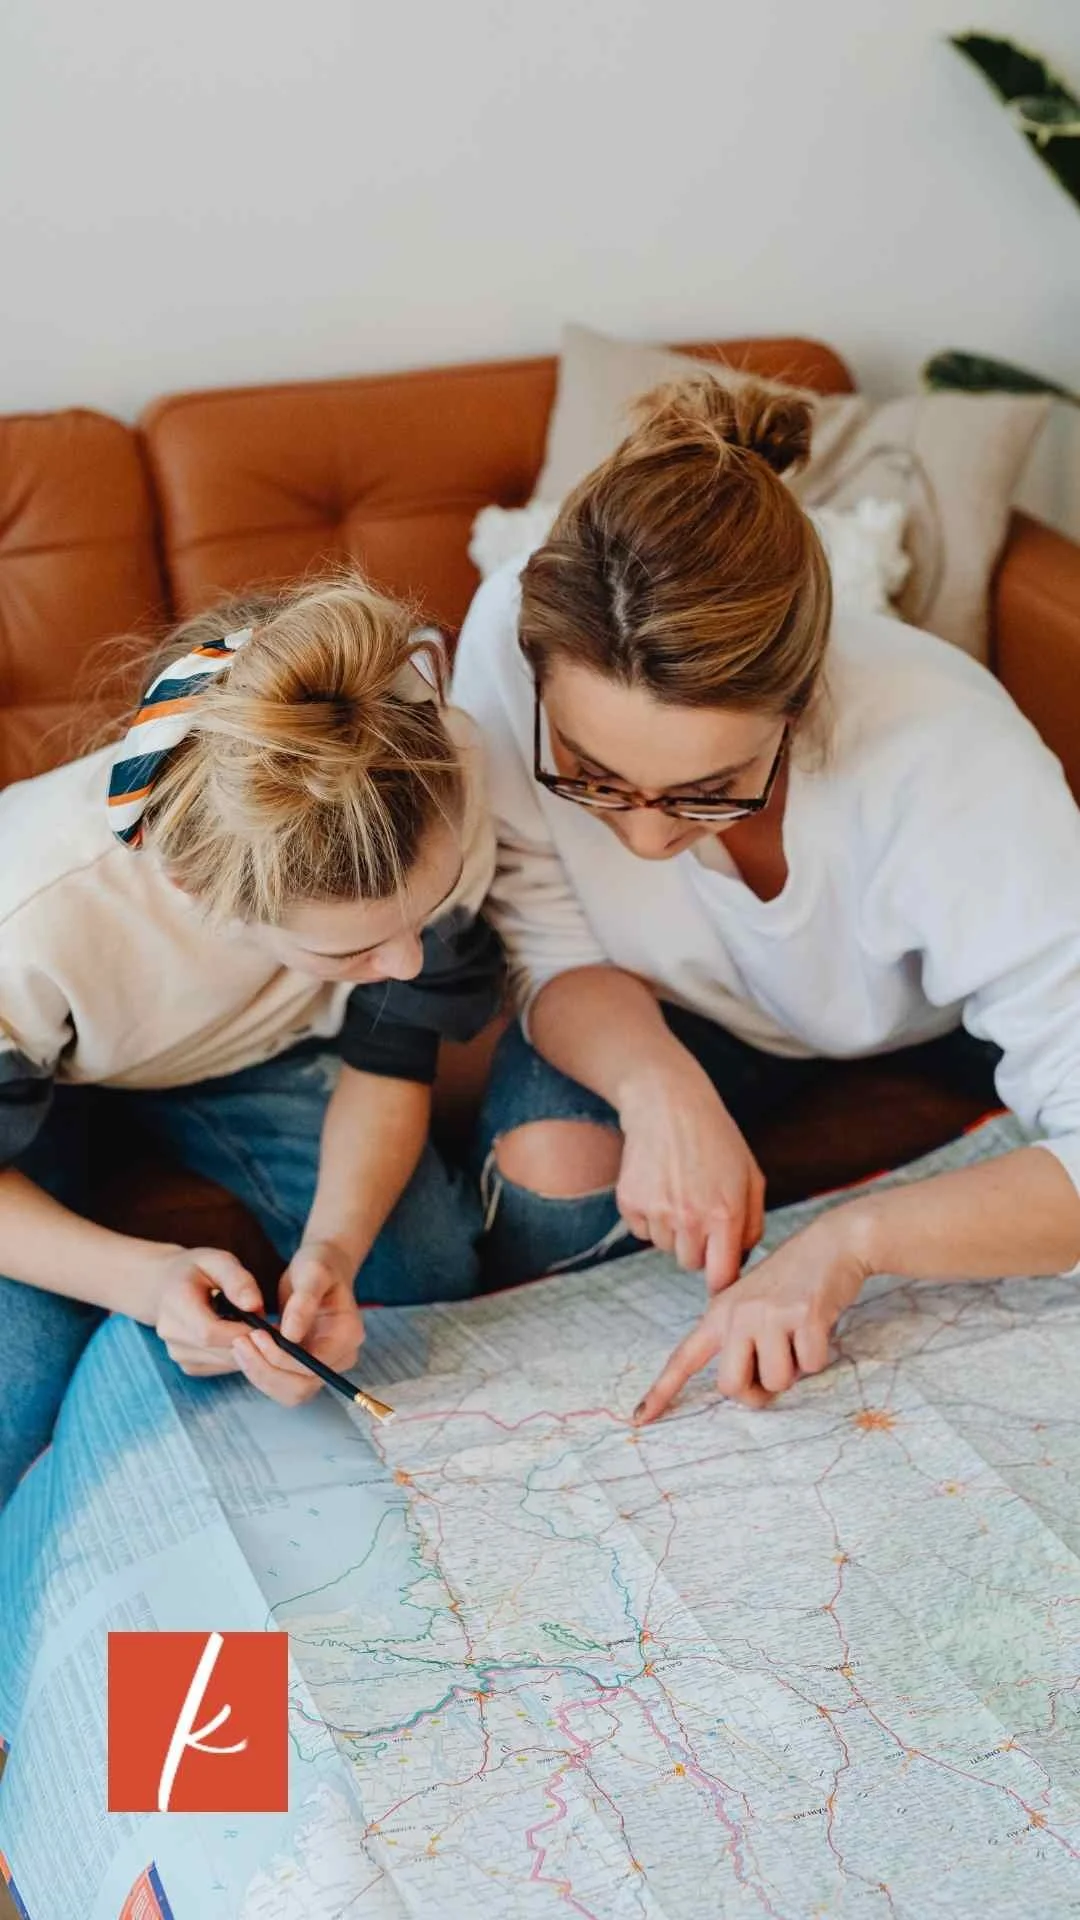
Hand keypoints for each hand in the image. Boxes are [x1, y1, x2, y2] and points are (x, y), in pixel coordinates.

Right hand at [150, 1246, 263, 1376]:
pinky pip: (221, 1367)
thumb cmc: (197, 1270)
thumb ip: (237, 1280)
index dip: (242, 1331)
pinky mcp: (187, 1364)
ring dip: (247, 1350)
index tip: (267, 1322)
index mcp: (176, 1303)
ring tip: (253, 1327)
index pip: (209, 1331)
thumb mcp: (217, 1261)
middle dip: (251, 1341)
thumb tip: (254, 1306)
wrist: (165, 1286)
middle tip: (269, 1325)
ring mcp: (177, 1352)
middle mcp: (171, 1333)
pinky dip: (237, 1356)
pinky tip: (238, 1336)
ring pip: (224, 1362)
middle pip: (220, 1351)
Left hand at [230, 1239, 364, 1407]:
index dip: (281, 1357)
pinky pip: (281, 1383)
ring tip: (239, 1346)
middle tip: (240, 1343)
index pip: (313, 1365)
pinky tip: (246, 1349)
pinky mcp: (305, 1368)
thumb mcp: (313, 1273)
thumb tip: (290, 1335)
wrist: (321, 1269)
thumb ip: (304, 1302)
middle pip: (301, 1387)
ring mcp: (324, 1366)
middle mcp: (341, 1358)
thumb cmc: (319, 1266)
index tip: (255, 1334)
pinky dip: (260, 1371)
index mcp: (348, 1335)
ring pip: (289, 1392)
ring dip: (260, 1374)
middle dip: (266, 1370)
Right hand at [617, 1061, 765, 1292]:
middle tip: (700, 1212)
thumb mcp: (751, 1177)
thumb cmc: (716, 1140)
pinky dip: (649, 1217)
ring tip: (679, 1191)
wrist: (668, 1104)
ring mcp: (656, 1211)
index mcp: (725, 1214)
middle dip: (698, 1246)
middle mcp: (689, 1217)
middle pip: (690, 1264)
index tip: (719, 1277)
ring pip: (665, 1247)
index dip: (721, 1282)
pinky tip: (659, 1186)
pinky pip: (641, 1231)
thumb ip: (752, 1224)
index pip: (720, 1276)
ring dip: (673, 1230)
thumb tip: (740, 1261)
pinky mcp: (629, 1202)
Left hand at [633, 1210, 872, 1421]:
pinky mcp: (804, 1316)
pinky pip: (811, 1366)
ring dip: (794, 1369)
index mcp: (719, 1313)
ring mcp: (769, 1314)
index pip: (684, 1358)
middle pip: (731, 1387)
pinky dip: (819, 1355)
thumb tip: (748, 1392)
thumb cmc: (791, 1282)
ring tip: (799, 1335)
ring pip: (776, 1382)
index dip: (663, 1391)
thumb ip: (740, 1341)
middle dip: (758, 1389)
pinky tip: (819, 1325)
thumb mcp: (751, 1303)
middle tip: (777, 1366)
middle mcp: (737, 1314)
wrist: (831, 1243)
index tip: (641, 1419)